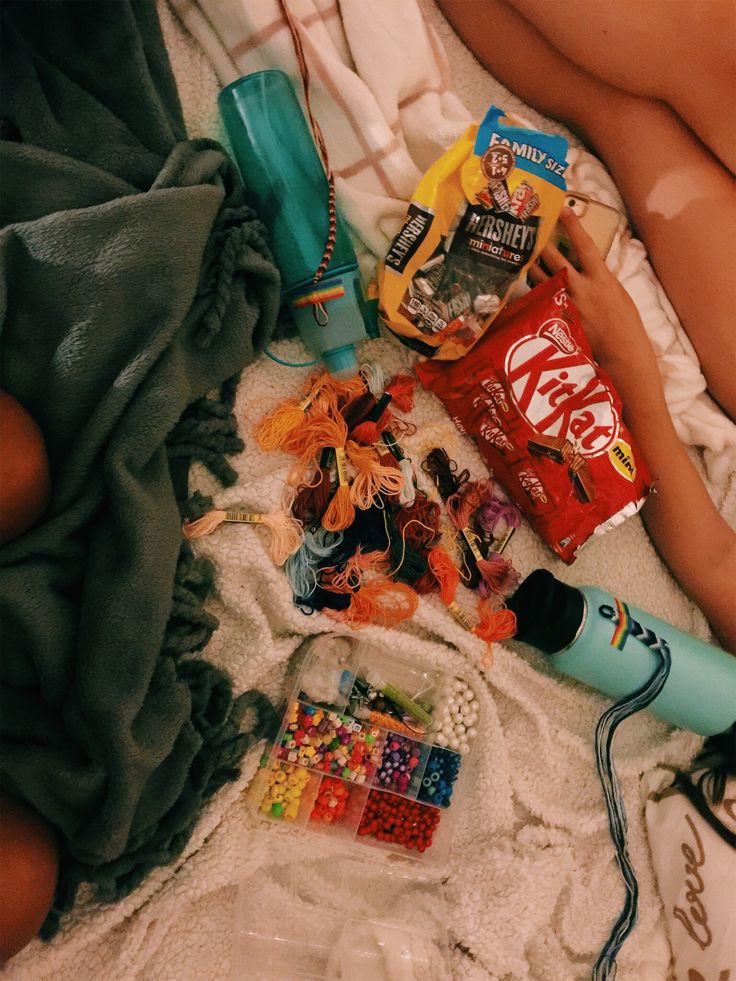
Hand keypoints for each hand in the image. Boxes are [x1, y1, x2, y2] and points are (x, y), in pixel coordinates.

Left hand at [529, 208, 654, 375]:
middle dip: (542, 245)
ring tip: (525, 257)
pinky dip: (534, 293)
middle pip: (556, 260)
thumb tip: (590, 266)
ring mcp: (568, 304)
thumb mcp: (618, 292)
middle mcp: (582, 288)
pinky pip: (542, 302)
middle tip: (531, 232)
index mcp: (602, 278)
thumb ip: (601, 278)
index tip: (564, 209)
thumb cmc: (625, 322)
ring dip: (533, 267)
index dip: (573, 226)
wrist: (622, 350)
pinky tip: (528, 287)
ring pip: (543, 280)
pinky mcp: (559, 319)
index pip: (585, 246)